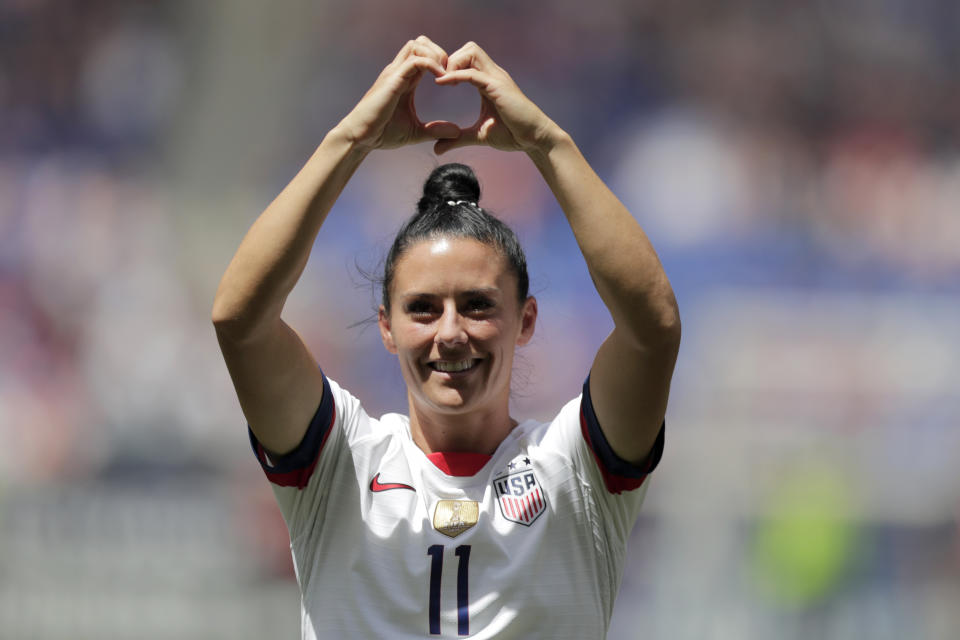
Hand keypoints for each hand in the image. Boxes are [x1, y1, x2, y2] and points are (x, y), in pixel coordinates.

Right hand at [336, 36, 459, 150]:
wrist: (360, 138)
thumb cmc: (382, 133)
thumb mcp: (416, 132)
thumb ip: (435, 130)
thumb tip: (457, 132)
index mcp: (405, 79)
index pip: (424, 55)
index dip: (441, 62)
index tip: (453, 81)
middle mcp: (399, 71)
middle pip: (421, 42)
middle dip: (440, 52)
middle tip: (450, 73)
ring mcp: (395, 73)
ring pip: (418, 45)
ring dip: (436, 55)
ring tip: (446, 75)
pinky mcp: (392, 80)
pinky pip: (415, 60)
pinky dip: (431, 64)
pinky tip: (441, 79)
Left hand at [432, 42, 558, 154]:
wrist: (535, 139)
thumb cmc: (512, 135)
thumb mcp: (478, 135)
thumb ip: (457, 139)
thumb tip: (436, 148)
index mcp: (489, 81)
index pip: (468, 59)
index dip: (451, 65)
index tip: (438, 81)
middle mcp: (493, 75)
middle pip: (469, 48)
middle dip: (450, 58)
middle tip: (439, 78)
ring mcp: (496, 78)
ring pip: (470, 52)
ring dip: (453, 62)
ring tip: (441, 80)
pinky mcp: (497, 87)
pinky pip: (472, 73)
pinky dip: (455, 75)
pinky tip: (442, 83)